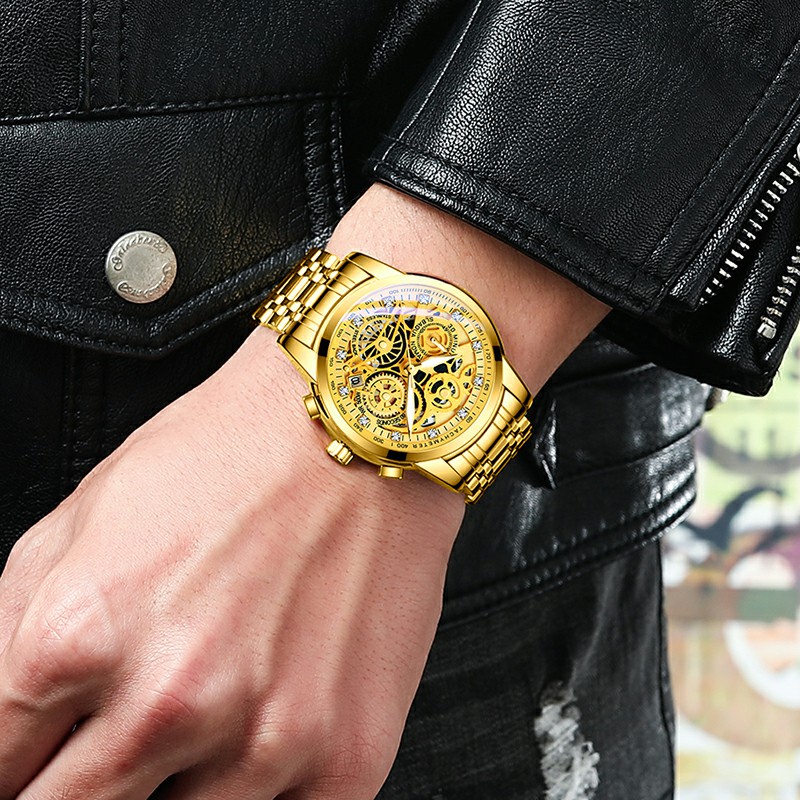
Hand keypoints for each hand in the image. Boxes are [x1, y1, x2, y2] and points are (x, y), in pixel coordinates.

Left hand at [0, 181, 608, 799]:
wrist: (364, 433)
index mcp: (80, 633)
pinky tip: (252, 740)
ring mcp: (267, 740)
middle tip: (103, 747)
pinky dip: (248, 796)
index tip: (30, 760)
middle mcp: (172, 699)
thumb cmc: (236, 456)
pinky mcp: (346, 760)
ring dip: (165, 792)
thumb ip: (11, 633)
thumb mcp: (83, 517)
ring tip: (196, 720)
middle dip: (66, 790)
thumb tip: (1, 730)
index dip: (6, 768)